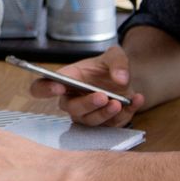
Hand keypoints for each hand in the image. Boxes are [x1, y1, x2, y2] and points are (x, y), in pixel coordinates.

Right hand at [28, 47, 143, 126]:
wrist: (126, 80)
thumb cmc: (109, 67)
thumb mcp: (115, 55)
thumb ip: (118, 62)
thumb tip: (121, 79)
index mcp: (66, 79)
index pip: (42, 87)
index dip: (45, 89)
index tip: (58, 87)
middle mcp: (72, 100)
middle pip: (70, 109)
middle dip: (86, 104)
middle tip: (101, 96)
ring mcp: (87, 115)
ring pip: (90, 121)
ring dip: (104, 114)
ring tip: (119, 103)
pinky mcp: (104, 125)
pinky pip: (113, 125)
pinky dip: (126, 114)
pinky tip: (137, 100)